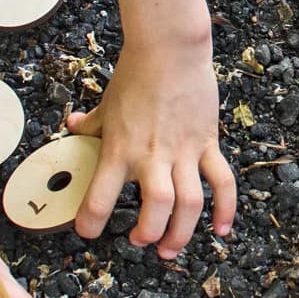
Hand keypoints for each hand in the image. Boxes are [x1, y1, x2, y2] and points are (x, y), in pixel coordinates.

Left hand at [66, 36, 235, 259]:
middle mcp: (151, 157)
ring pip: (189, 203)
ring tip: (171, 248)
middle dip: (149, 234)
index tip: (88, 232)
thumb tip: (73, 125)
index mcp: (119, 150)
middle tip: (141, 241)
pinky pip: (222, 182)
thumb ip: (90, 124)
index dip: (90, 223)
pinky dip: (225, 209)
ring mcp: (183, 152)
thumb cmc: (135, 74)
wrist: (170, 49)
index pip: (99, 198)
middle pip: (156, 209)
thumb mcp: (105, 104)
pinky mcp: (207, 144)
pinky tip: (221, 230)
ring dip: (182, 232)